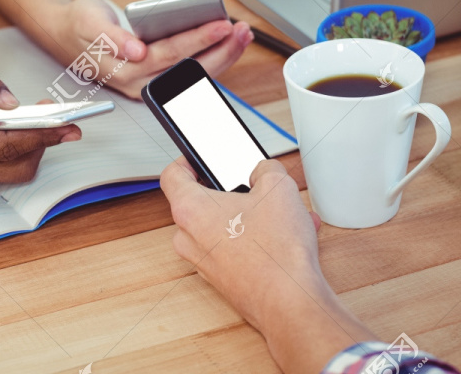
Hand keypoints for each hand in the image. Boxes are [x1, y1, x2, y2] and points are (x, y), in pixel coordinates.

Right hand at [47, 0, 252, 99]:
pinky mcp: (158, 78)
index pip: (169, 55)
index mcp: (124, 68)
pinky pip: (192, 73)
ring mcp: (150, 83)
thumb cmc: (79, 25)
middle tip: (241, 29)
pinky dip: (214, 57)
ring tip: (243, 35)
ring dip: (223, 55)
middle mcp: (139, 81)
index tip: (221, 25)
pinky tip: (229, 43)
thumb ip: (110, 37)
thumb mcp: (88, 21)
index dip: (198, 41)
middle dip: (220, 49)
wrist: (68, 34)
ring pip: (195, 74)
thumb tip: (135, 51)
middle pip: (188, 68)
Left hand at [160, 158, 323, 329]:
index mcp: (190, 209)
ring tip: (281, 214)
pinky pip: (232, 249)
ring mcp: (203, 261)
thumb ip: (266, 169)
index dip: (186, 161)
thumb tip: (263, 172)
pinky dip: (254, 240)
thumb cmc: (275, 252)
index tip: (199, 159)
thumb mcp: (278, 187)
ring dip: (249, 217)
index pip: (171, 175)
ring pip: (220, 227)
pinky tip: (285, 237)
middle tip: (253, 188)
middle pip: (200, 203)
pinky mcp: (221, 279)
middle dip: (230, 193)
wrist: (288, 303)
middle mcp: (188, 238)